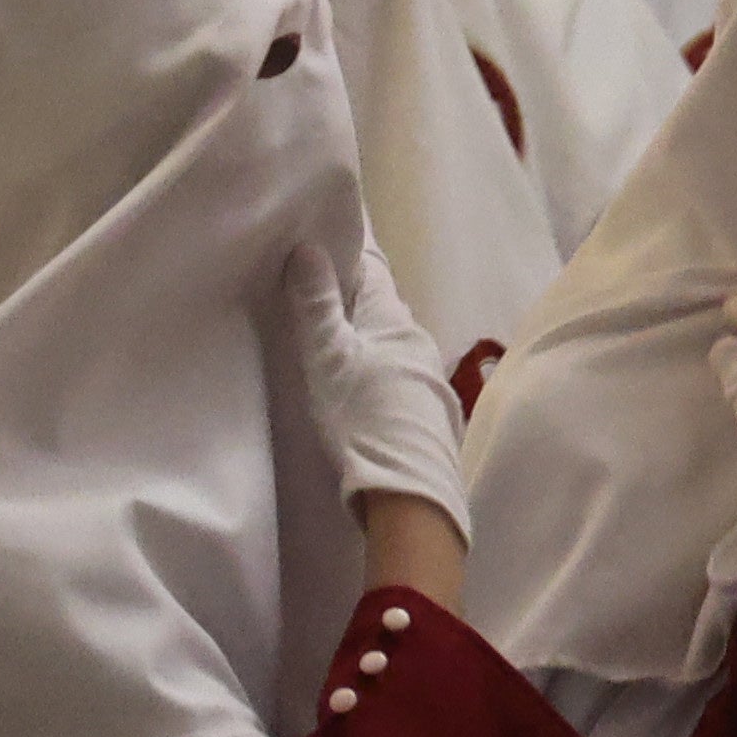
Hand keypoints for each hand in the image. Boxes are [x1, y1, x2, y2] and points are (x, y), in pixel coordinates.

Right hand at [284, 241, 471, 548]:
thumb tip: (309, 247)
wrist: (407, 493)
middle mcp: (417, 340)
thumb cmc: (363, 415)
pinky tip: (356, 384)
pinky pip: (395, 375)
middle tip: (310, 291)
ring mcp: (427, 378)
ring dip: (363, 337)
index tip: (318, 243)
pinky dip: (374, 369)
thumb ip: (317, 305)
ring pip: (389, 344)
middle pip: (380, 308)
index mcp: (394, 319)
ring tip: (327, 338)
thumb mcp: (328, 357)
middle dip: (350, 299)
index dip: (345, 255)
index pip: (371, 270)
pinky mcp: (427, 413)